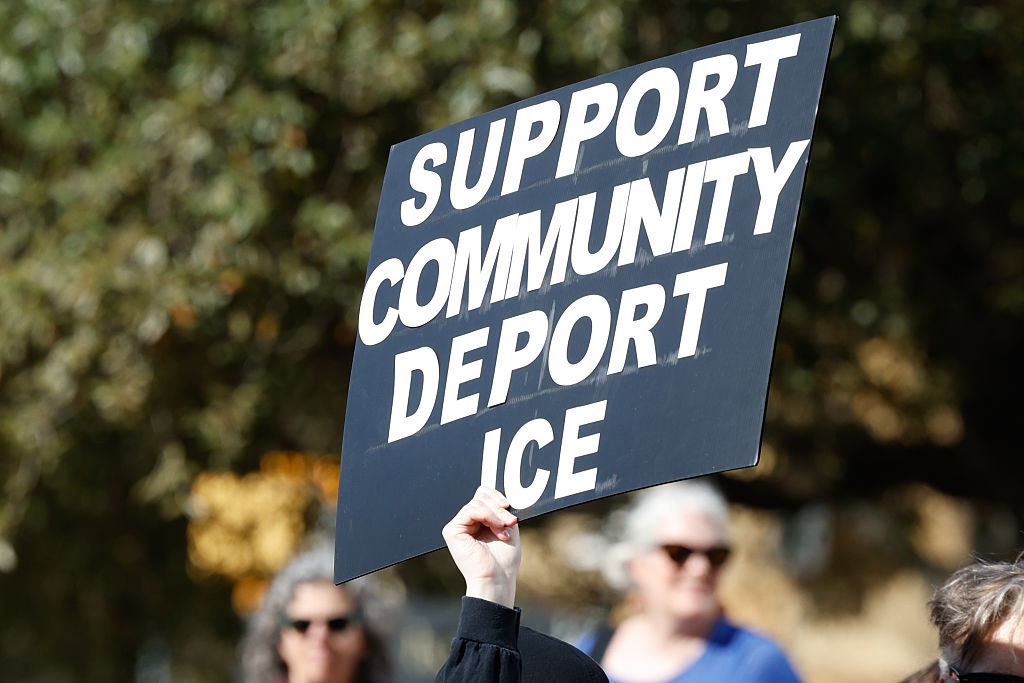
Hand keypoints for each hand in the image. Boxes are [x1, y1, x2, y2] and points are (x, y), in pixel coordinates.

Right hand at [442, 486, 520, 607]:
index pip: (482, 496)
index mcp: (477, 522)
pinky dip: (488, 516)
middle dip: (499, 506)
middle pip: (480, 496)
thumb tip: (501, 494)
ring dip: (496, 515)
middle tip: (510, 521)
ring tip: (504, 530)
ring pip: (477, 503)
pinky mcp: (452, 531)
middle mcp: (465, 523)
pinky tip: (497, 529)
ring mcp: (457, 526)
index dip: (496, 497)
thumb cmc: (503, 561)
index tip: (510, 506)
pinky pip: (471, 510)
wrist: (497, 580)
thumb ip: (501, 510)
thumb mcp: (507, 528)